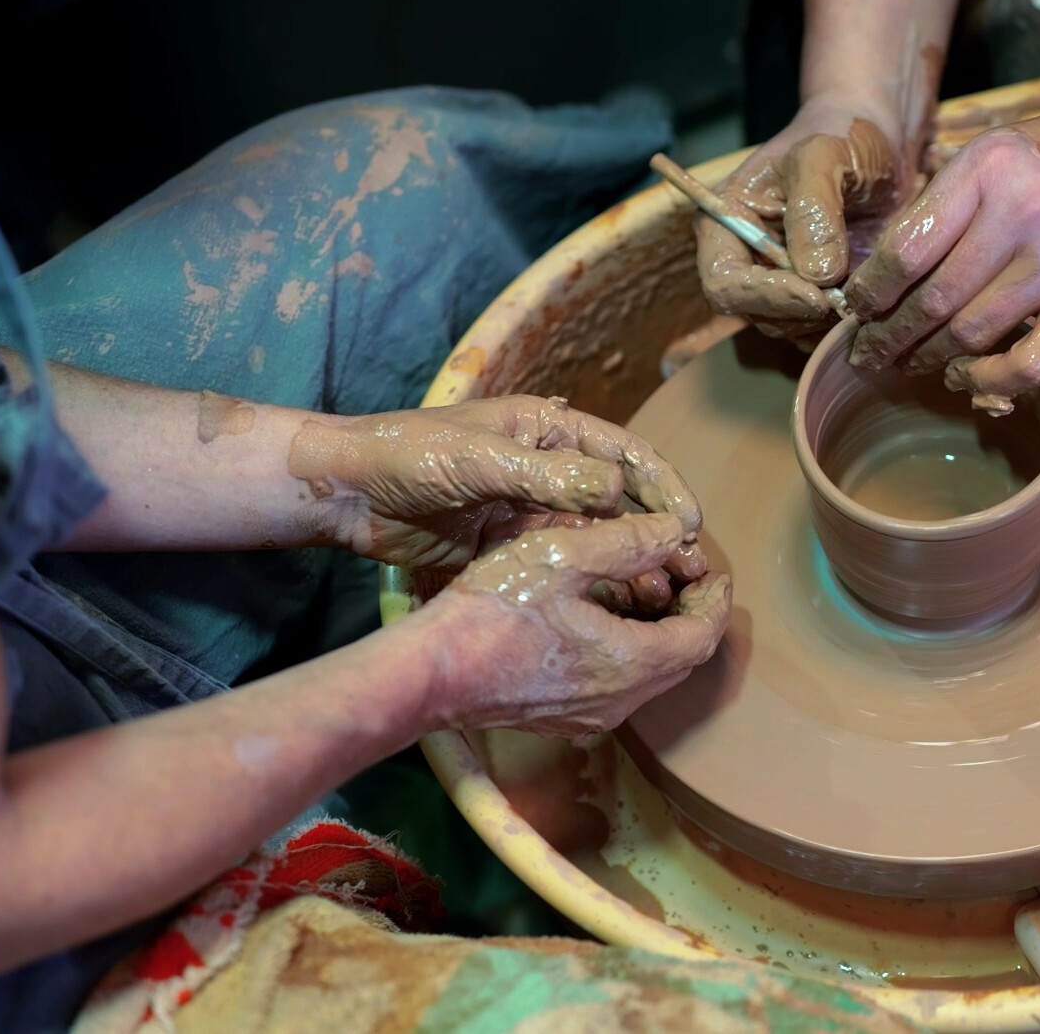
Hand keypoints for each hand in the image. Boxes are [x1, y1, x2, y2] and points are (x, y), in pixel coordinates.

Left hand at [289, 396, 703, 612]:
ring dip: (633, 563)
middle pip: (622, 501)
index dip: (663, 486)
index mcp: (549, 429)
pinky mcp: (513, 547)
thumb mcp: (480, 461)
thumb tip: (614, 488)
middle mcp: (550, 468)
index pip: (625, 454)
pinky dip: (597, 583)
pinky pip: (568, 565)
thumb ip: (546, 475)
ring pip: (600, 538)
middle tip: (692, 568)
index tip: (692, 522)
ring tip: (664, 597)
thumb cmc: (408, 455)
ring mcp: (532, 509)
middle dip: (659, 532)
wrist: (347, 493)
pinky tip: (619, 609)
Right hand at [420, 513, 731, 737]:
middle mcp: (619, 701)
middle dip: (689, 612)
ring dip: (655, 630)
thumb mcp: (562, 556)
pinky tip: (600, 612)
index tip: (711, 568)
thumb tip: (674, 531)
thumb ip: (627, 541)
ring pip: (648, 673)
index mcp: (630, 664)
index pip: (702, 636)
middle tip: (679, 571)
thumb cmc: (492, 611)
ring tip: (641, 584)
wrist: (430, 673)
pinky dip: (625, 648)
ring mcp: (589, 715)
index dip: (714, 599)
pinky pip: (615, 684)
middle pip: (680, 658)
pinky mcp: (561, 717)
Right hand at [694, 96, 914, 346]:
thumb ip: (814, 209)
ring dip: (825, 321)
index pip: (724, 282)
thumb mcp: (824, 155)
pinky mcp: (816, 296)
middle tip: (849, 297)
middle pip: (756, 313)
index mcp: (727, 221)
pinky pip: (821, 329)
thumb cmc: (843, 134)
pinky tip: (873, 299)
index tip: (815, 296)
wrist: (881, 139)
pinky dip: (844, 324)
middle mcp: (747, 258)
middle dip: (801, 311)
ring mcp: (781, 280)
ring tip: (864, 291)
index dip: (764, 297)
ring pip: (790, 327)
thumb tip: (815, 274)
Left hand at [841, 100, 1039, 414]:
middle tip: (867, 352)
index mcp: (991, 167)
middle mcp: (1023, 213)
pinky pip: (1031, 361)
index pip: (908, 244)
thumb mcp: (1007, 145)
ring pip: (972, 332)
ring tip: (909, 363)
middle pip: (933, 297)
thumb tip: (890, 259)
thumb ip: (954, 195)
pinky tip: (968, 377)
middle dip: (889, 335)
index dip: (872, 289)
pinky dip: (991, 379)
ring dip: (930, 357)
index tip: (856, 308)